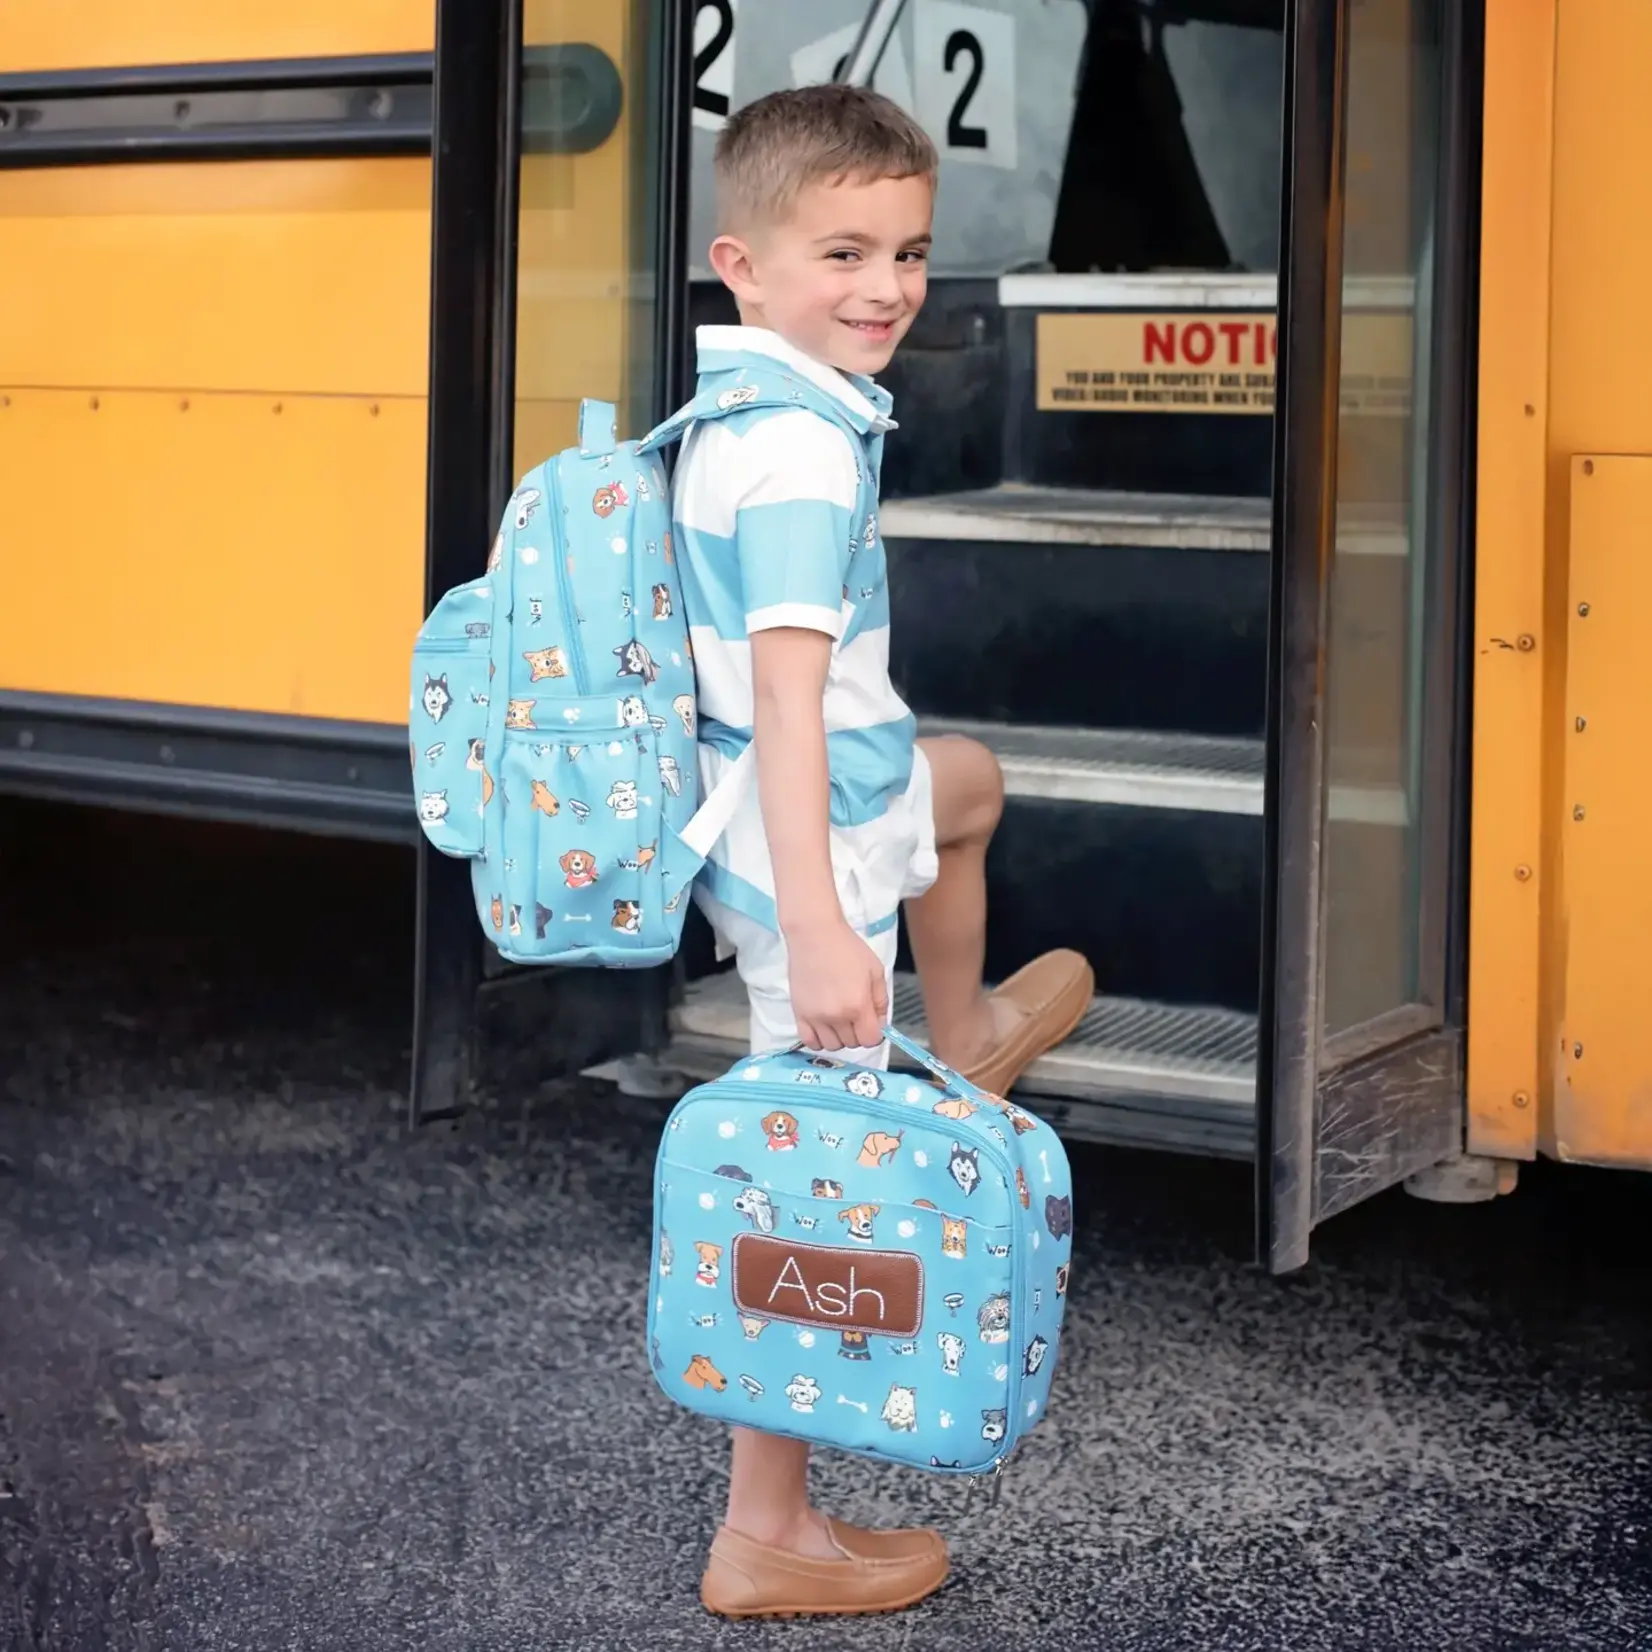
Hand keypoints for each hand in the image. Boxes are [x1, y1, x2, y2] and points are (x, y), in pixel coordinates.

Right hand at [785, 920, 888, 1052]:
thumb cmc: (848, 949)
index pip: (871, 1040)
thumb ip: (881, 1001)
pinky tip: (823, 1026)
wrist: (815, 935)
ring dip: (839, 1037)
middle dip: (858, 1033)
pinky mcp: (799, 1013)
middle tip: (855, 1015)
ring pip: (832, 1046)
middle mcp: (837, 1016)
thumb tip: (880, 1025)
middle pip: (852, 1044)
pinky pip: (809, 1041)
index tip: (872, 1022)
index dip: (875, 1034)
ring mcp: (815, 1017)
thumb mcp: (875, 971)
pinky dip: (818, 1039)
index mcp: (858, 1006)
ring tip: (839, 1020)